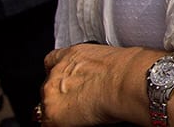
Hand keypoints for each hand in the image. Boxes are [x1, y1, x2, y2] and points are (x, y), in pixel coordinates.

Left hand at [42, 44, 158, 126]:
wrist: (127, 81)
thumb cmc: (127, 70)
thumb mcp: (107, 58)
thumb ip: (94, 66)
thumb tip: (101, 77)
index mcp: (71, 54)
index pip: (51, 61)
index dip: (58, 72)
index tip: (65, 80)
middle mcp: (57, 72)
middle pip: (48, 86)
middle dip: (61, 93)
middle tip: (80, 100)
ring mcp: (51, 93)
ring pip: (46, 106)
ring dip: (60, 109)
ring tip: (83, 113)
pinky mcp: (53, 114)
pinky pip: (48, 123)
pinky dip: (60, 123)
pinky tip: (78, 121)